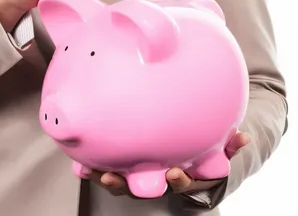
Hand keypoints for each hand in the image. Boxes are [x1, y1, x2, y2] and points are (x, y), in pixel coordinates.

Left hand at [88, 131, 250, 197]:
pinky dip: (92, 167)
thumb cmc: (206, 150)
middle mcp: (159, 179)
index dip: (177, 180)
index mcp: (183, 175)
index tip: (174, 173)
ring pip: (121, 181)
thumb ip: (230, 144)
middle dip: (125, 186)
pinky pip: (108, 166)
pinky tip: (80, 163)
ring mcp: (141, 175)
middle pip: (141, 188)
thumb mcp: (220, 148)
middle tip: (113, 179)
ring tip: (90, 171)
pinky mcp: (126, 165)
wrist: (194, 154)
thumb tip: (243, 136)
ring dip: (105, 177)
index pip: (180, 182)